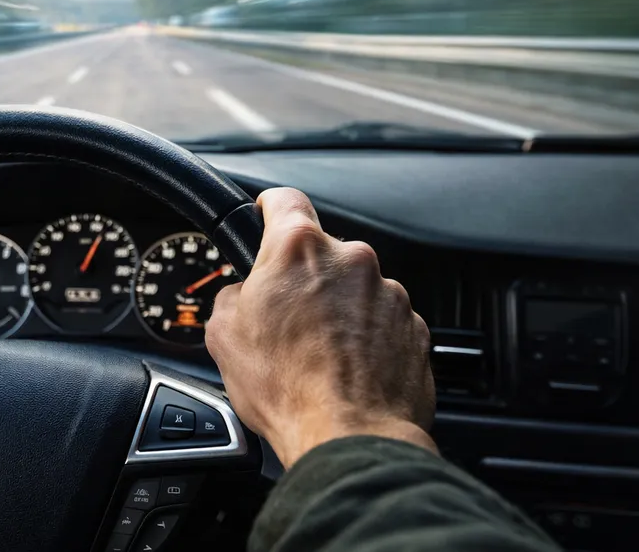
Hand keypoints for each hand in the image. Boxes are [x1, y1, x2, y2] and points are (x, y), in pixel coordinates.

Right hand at [205, 188, 435, 466]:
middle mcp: (351, 259)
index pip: (284, 200)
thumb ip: (232, 297)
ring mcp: (388, 293)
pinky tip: (345, 370)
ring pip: (353, 289)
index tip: (266, 213)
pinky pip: (381, 322)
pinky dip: (365, 339)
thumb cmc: (289, 389)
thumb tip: (242, 296)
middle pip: (320, 254)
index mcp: (298, 248)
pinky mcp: (414, 327)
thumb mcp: (224, 336)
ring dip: (337, 312)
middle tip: (284, 321)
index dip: (270, 207)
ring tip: (317, 357)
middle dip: (302, 280)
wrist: (350, 437)